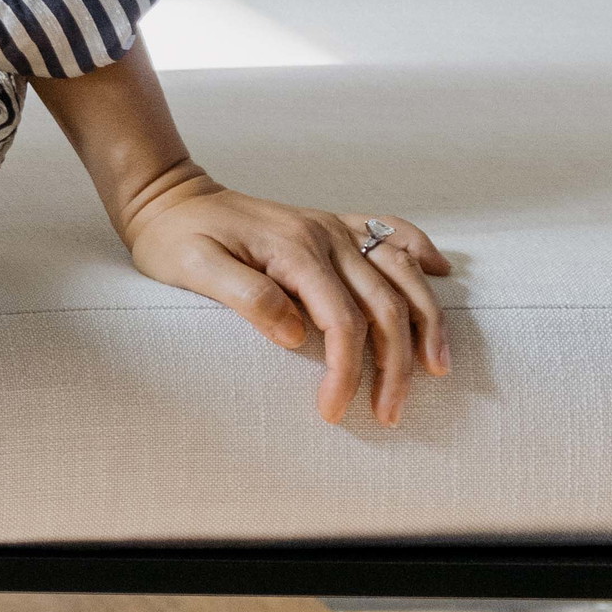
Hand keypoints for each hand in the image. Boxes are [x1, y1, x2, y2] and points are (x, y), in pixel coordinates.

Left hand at [113, 170, 450, 426]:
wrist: (169, 198)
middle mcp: (325, 235)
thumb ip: (246, 296)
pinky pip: (392, 232)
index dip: (346, 371)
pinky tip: (442, 274)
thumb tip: (297, 334)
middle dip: (395, 366)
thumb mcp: (194, 269)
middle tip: (389, 413)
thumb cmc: (175, 238)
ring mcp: (333, 228)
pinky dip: (421, 253)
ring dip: (427, 323)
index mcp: (293, 250)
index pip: (340, 320)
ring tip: (438, 369)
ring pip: (403, 275)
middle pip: (384, 306)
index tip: (332, 411)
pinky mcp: (332, 225)